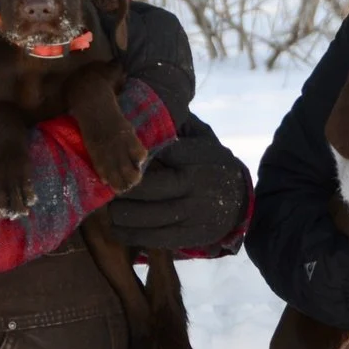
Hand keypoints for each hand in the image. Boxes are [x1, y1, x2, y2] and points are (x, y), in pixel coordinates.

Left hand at [105, 138, 252, 251]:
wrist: (240, 200)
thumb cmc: (210, 164)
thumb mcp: (201, 137)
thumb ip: (177, 124)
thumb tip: (145, 109)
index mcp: (196, 158)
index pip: (158, 155)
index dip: (132, 159)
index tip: (116, 158)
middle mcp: (195, 186)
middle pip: (147, 189)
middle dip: (122, 189)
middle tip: (107, 185)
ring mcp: (194, 214)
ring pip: (147, 217)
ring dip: (121, 214)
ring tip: (110, 208)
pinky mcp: (191, 236)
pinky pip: (155, 238)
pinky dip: (131, 234)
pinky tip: (118, 228)